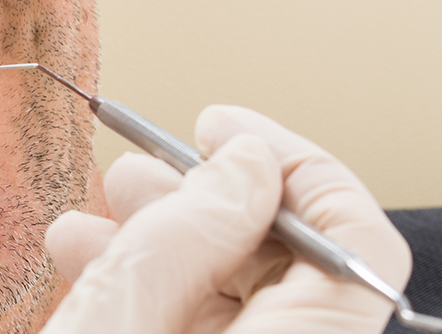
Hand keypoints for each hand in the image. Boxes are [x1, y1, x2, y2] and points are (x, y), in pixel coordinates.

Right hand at [41, 105, 409, 333]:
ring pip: (233, 294)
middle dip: (209, 199)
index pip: (357, 241)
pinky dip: (144, 283)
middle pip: (289, 263)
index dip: (294, 167)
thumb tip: (243, 162)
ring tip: (95, 212)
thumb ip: (191, 234)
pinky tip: (84, 258)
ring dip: (163, 237)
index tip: (222, 127)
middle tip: (139, 170)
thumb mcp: (122, 313)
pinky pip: (194, 323)